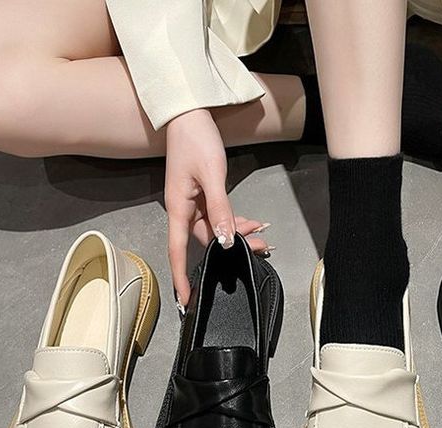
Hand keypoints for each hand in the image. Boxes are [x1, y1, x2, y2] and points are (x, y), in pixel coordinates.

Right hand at [165, 109, 268, 304]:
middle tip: (260, 249)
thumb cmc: (195, 141)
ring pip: (216, 229)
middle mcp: (184, 210)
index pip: (178, 251)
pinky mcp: (202, 195)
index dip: (181, 277)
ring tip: (263, 235)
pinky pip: (219, 216)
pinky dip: (235, 220)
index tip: (186, 299)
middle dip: (232, 249)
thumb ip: (220, 209)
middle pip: (206, 241)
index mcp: (178, 209)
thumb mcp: (211, 176)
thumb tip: (225, 240)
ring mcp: (193, 203)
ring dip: (238, 233)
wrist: (189, 114)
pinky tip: (253, 221)